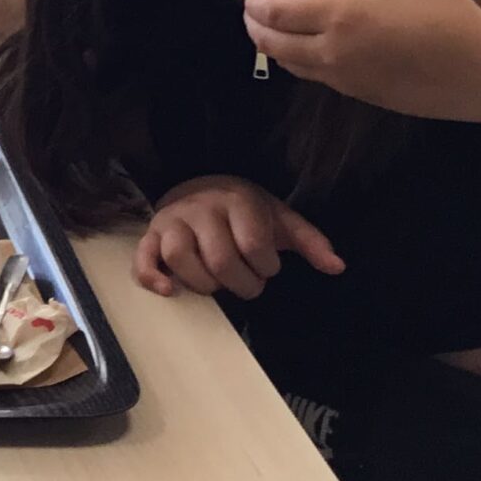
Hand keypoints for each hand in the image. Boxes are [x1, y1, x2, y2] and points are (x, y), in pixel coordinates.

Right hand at [133, 174, 342, 299]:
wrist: (200, 188)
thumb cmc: (246, 212)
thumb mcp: (280, 219)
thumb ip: (309, 241)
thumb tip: (337, 266)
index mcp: (237, 200)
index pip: (253, 244)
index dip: (265, 267)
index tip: (267, 267)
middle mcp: (201, 208)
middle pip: (219, 258)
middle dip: (240, 283)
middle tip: (248, 284)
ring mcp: (172, 221)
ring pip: (180, 257)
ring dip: (202, 283)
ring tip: (216, 285)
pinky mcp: (150, 236)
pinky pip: (143, 258)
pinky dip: (151, 278)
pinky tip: (170, 292)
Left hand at [243, 0, 480, 122]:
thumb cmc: (453, 16)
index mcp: (342, 17)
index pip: (278, 14)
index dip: (256, 6)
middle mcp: (333, 51)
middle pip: (273, 44)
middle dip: (256, 28)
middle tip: (253, 13)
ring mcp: (345, 79)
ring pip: (292, 66)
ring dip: (277, 48)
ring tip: (276, 30)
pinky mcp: (360, 96)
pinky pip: (318, 78)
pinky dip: (304, 62)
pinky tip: (313, 48)